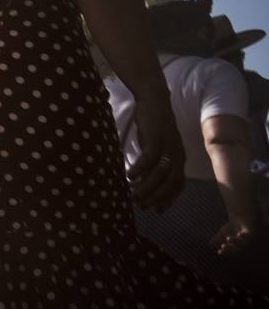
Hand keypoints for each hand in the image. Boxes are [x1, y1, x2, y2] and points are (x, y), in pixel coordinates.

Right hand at [126, 93, 184, 211]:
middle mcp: (177, 154)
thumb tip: (142, 180)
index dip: (168, 199)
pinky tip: (129, 175)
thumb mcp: (157, 145)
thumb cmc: (151, 124)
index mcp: (179, 158)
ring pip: (160, 174)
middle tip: (141, 205)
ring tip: (133, 194)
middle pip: (170, 183)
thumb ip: (154, 162)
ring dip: (146, 187)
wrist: (153, 99)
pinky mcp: (156, 138)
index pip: (178, 185)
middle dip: (156, 197)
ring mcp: (168, 146)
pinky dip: (139, 169)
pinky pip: (149, 159)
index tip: (156, 210)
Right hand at [211, 215, 255, 256]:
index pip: (230, 251)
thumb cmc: (232, 227)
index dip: (225, 252)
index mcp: (236, 246)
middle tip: (223, 246)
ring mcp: (247, 239)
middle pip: (237, 249)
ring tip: (228, 238)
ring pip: (243, 243)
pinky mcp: (250, 232)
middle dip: (230, 248)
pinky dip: (244, 235)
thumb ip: (217, 239)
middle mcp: (242, 244)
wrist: (241, 218)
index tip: (219, 252)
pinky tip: (239, 234)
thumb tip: (209, 244)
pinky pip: (248, 235)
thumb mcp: (222, 234)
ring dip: (235, 241)